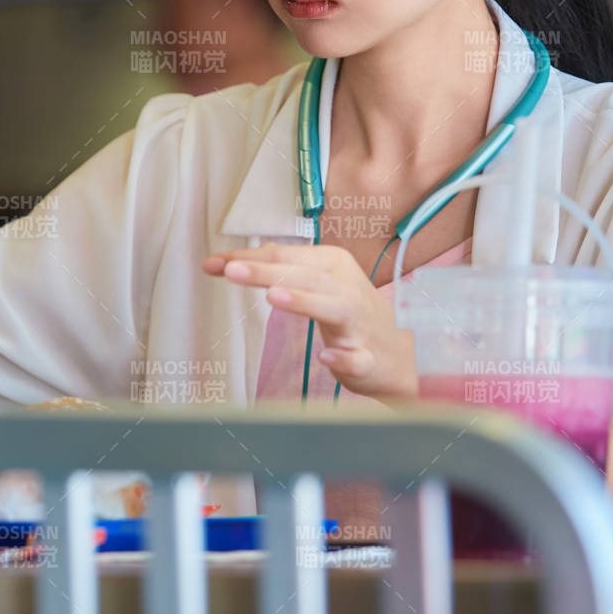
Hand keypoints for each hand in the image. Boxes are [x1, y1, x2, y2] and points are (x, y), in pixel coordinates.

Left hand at [203, 244, 417, 400]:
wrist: (400, 354)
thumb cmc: (349, 312)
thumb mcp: (317, 283)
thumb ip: (281, 273)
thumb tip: (234, 263)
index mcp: (332, 264)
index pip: (284, 256)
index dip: (248, 258)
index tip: (212, 263)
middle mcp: (346, 288)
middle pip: (303, 275)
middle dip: (266, 272)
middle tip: (230, 270)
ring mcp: (360, 323)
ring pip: (331, 307)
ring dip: (303, 301)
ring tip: (273, 297)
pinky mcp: (369, 357)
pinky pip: (357, 357)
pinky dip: (344, 357)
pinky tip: (327, 356)